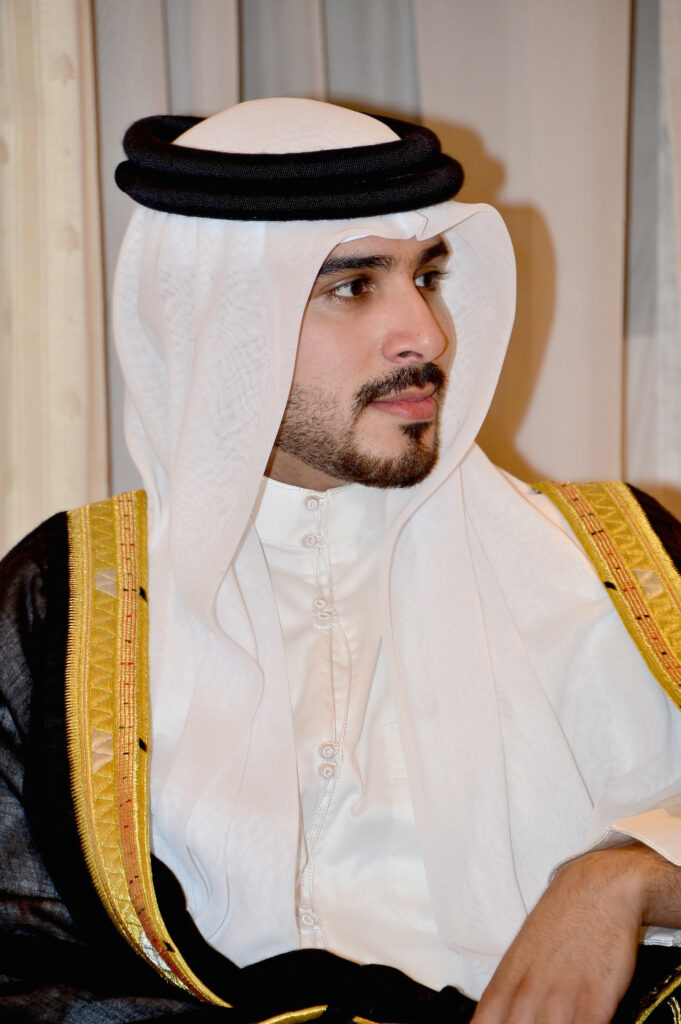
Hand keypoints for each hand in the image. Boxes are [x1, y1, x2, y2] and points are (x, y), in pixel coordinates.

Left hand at [471, 843, 680, 1023]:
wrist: (596, 889)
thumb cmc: (559, 923)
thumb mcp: (522, 956)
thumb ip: (508, 995)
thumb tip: (495, 1019)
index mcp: (507, 982)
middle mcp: (528, 993)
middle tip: (534, 1019)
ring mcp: (560, 997)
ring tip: (559, 1019)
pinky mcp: (595, 999)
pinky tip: (580, 1021)